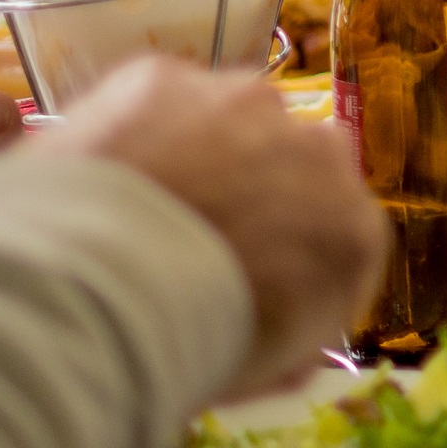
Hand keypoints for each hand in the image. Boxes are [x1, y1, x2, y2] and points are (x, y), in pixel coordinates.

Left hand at [37, 59, 386, 395]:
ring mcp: (243, 105)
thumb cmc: (188, 346)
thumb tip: (296, 358)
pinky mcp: (163, 78)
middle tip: (185, 243)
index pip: (334, 238)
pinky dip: (132, 131)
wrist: (93, 295)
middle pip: (290, 167)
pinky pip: (155, 103)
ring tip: (132, 207)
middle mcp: (319, 152)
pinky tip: (97, 177)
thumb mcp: (258, 369)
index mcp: (352, 233)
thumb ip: (290, 349)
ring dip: (195, 153)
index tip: (246, 284)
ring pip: (226, 123)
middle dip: (249, 194)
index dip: (287, 261)